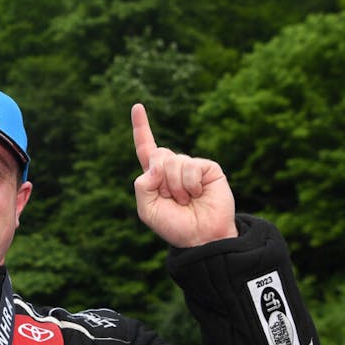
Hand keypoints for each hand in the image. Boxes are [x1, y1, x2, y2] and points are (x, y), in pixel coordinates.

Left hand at [132, 103, 236, 246]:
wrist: (201, 237)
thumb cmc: (174, 226)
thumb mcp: (147, 210)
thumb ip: (143, 185)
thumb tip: (156, 163)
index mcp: (155, 176)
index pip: (146, 148)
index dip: (141, 128)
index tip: (137, 107)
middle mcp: (173, 168)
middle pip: (158, 154)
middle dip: (160, 178)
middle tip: (171, 199)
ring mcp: (191, 167)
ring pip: (173, 161)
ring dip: (176, 186)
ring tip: (186, 201)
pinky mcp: (208, 168)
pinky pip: (191, 166)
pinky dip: (190, 184)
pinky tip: (198, 194)